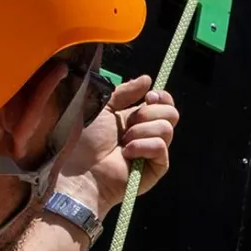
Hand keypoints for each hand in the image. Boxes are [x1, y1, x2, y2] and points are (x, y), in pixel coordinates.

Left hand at [56, 75, 179, 217]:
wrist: (78, 170)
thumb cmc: (83, 140)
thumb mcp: (101, 106)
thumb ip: (124, 92)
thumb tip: (148, 79)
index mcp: (135, 118)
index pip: (163, 103)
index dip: (161, 97)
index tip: (149, 97)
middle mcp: (146, 133)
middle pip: (171, 113)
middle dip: (149, 113)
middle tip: (129, 123)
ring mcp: (152, 152)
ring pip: (167, 128)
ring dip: (141, 131)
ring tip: (123, 142)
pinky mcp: (155, 168)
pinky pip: (161, 147)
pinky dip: (143, 146)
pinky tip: (127, 154)